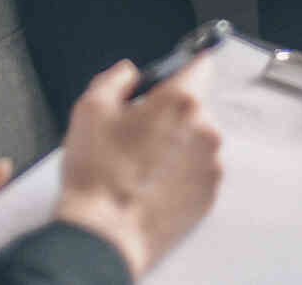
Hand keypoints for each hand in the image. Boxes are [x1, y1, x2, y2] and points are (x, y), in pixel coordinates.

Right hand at [53, 58, 222, 277]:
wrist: (104, 235)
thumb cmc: (98, 176)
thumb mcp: (91, 108)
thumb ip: (115, 77)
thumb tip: (128, 74)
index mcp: (180, 103)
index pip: (200, 65)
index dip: (181, 67)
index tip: (170, 76)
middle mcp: (205, 130)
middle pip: (194, 105)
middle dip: (170, 112)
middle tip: (137, 131)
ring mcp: (211, 165)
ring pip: (197, 139)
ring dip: (177, 143)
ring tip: (141, 163)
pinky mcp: (209, 195)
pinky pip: (198, 169)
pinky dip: (180, 171)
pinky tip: (151, 182)